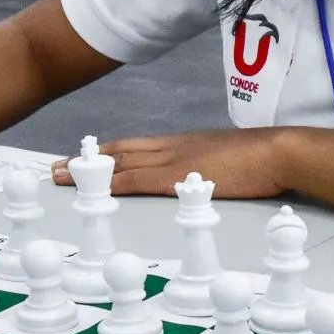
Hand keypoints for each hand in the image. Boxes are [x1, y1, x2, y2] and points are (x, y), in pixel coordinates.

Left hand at [49, 130, 287, 197]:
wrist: (276, 152)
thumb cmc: (259, 159)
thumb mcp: (225, 160)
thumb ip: (205, 168)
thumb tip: (199, 179)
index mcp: (181, 144)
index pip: (134, 146)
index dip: (106, 152)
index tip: (83, 157)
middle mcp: (170, 148)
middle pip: (118, 152)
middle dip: (86, 161)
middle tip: (57, 167)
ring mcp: (171, 160)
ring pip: (119, 163)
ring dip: (88, 171)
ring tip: (61, 175)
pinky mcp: (177, 177)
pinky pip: (136, 180)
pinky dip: (111, 183)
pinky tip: (94, 188)